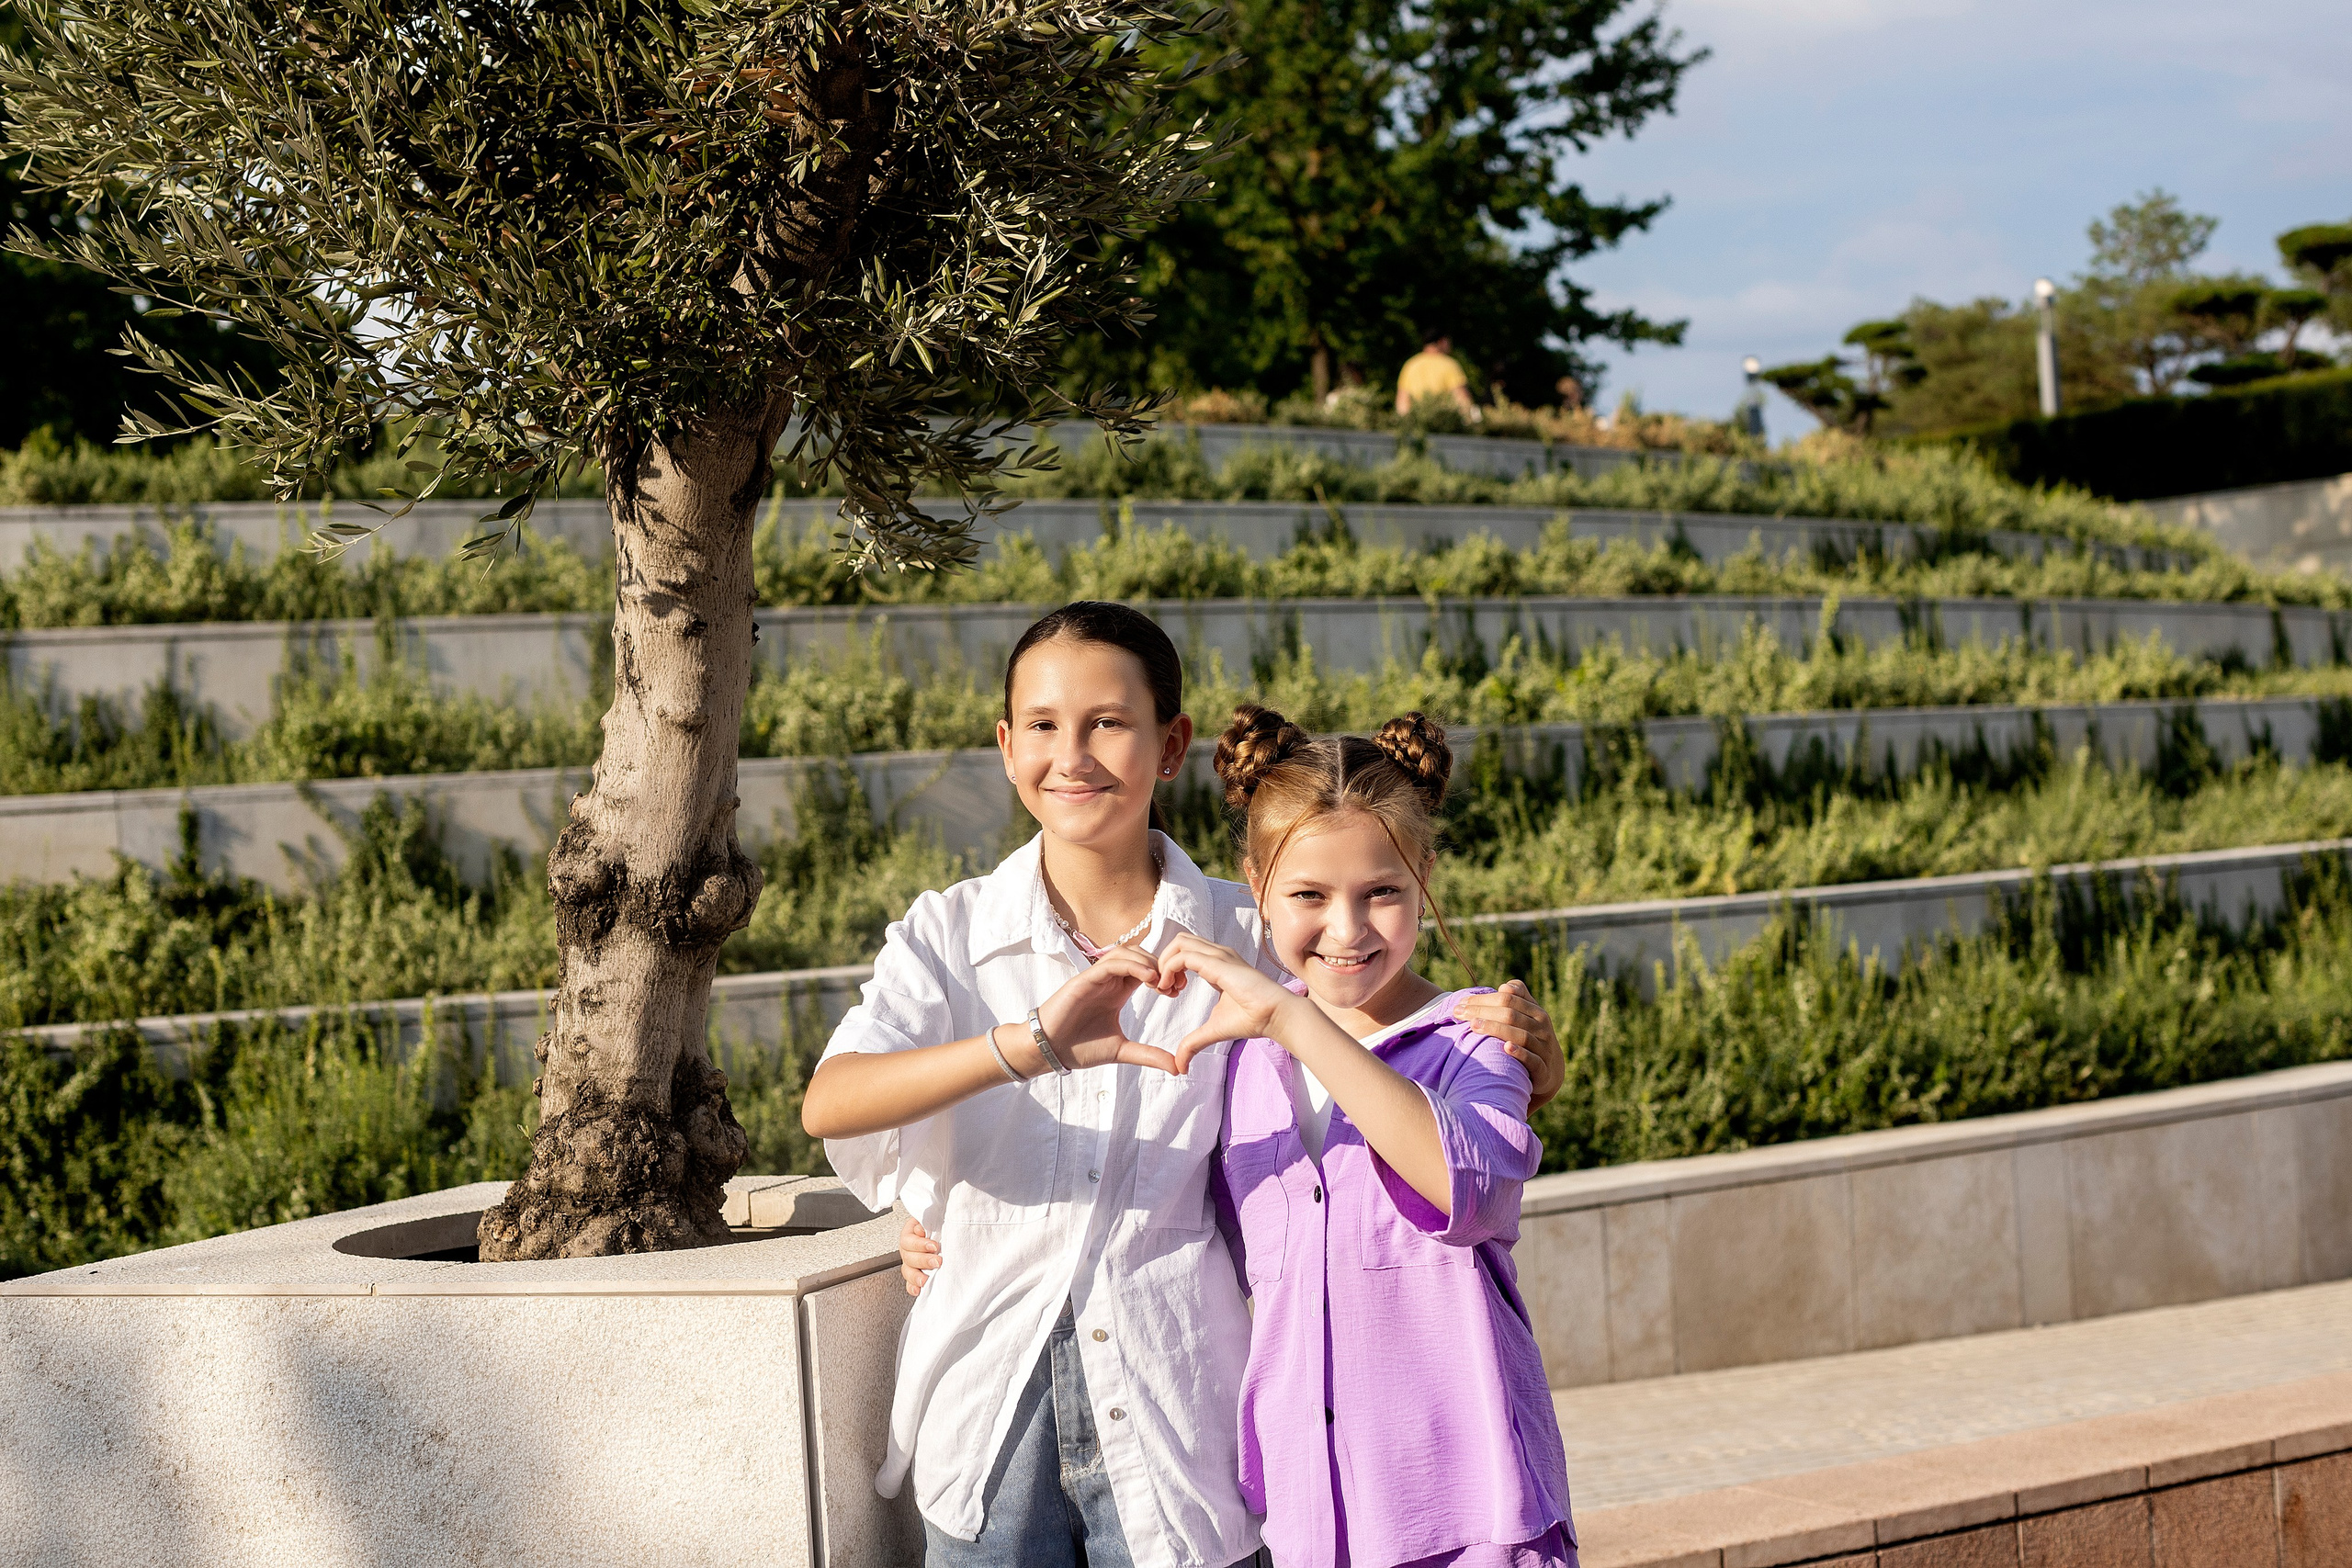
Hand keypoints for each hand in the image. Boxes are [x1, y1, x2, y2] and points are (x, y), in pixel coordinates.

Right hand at [898, 1215, 941, 1296]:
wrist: (947, 1228)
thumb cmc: (940, 1222)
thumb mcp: (934, 1217)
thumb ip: (928, 1221)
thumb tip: (921, 1228)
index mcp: (911, 1232)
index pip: (908, 1240)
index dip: (919, 1244)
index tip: (934, 1246)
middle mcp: (909, 1248)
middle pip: (908, 1257)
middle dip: (923, 1261)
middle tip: (937, 1262)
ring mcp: (911, 1261)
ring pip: (907, 1270)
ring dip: (916, 1276)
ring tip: (925, 1279)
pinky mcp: (917, 1272)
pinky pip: (911, 1282)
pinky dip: (913, 1287)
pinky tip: (918, 1290)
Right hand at [1033, 943, 1179, 1073]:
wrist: (1050, 1051)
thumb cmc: (1080, 1048)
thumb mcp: (1122, 1050)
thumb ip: (1149, 1055)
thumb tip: (1177, 1067)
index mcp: (1118, 991)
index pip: (1146, 969)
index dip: (1165, 974)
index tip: (1178, 990)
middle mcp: (1109, 980)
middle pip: (1140, 955)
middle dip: (1161, 965)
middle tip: (1175, 985)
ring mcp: (1096, 977)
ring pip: (1126, 952)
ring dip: (1147, 961)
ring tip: (1160, 982)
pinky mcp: (1084, 979)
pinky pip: (1111, 963)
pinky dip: (1132, 965)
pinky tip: (1147, 979)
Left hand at [1155, 933, 1300, 1075]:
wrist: (1276, 1016)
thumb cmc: (1253, 1019)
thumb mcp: (1214, 1030)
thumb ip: (1194, 1043)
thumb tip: (1180, 1066)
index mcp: (1217, 964)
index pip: (1185, 951)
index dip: (1169, 968)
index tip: (1168, 992)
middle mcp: (1217, 954)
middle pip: (1179, 941)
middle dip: (1163, 961)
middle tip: (1162, 987)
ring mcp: (1219, 955)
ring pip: (1179, 943)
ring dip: (1164, 963)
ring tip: (1166, 988)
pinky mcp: (1219, 963)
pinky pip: (1184, 956)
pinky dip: (1169, 968)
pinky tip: (1172, 989)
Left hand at [1453, 979, 1563, 1109]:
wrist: (1549, 1070)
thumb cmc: (1531, 1037)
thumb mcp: (1527, 1017)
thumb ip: (1517, 999)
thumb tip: (1504, 986)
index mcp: (1536, 1011)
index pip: (1508, 999)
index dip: (1484, 999)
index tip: (1462, 1002)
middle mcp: (1541, 1027)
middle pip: (1511, 1015)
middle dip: (1482, 1012)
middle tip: (1458, 1013)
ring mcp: (1544, 1048)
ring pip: (1521, 1035)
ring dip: (1496, 1029)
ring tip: (1474, 1026)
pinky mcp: (1543, 1069)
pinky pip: (1533, 1060)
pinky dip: (1520, 1053)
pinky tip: (1505, 1047)